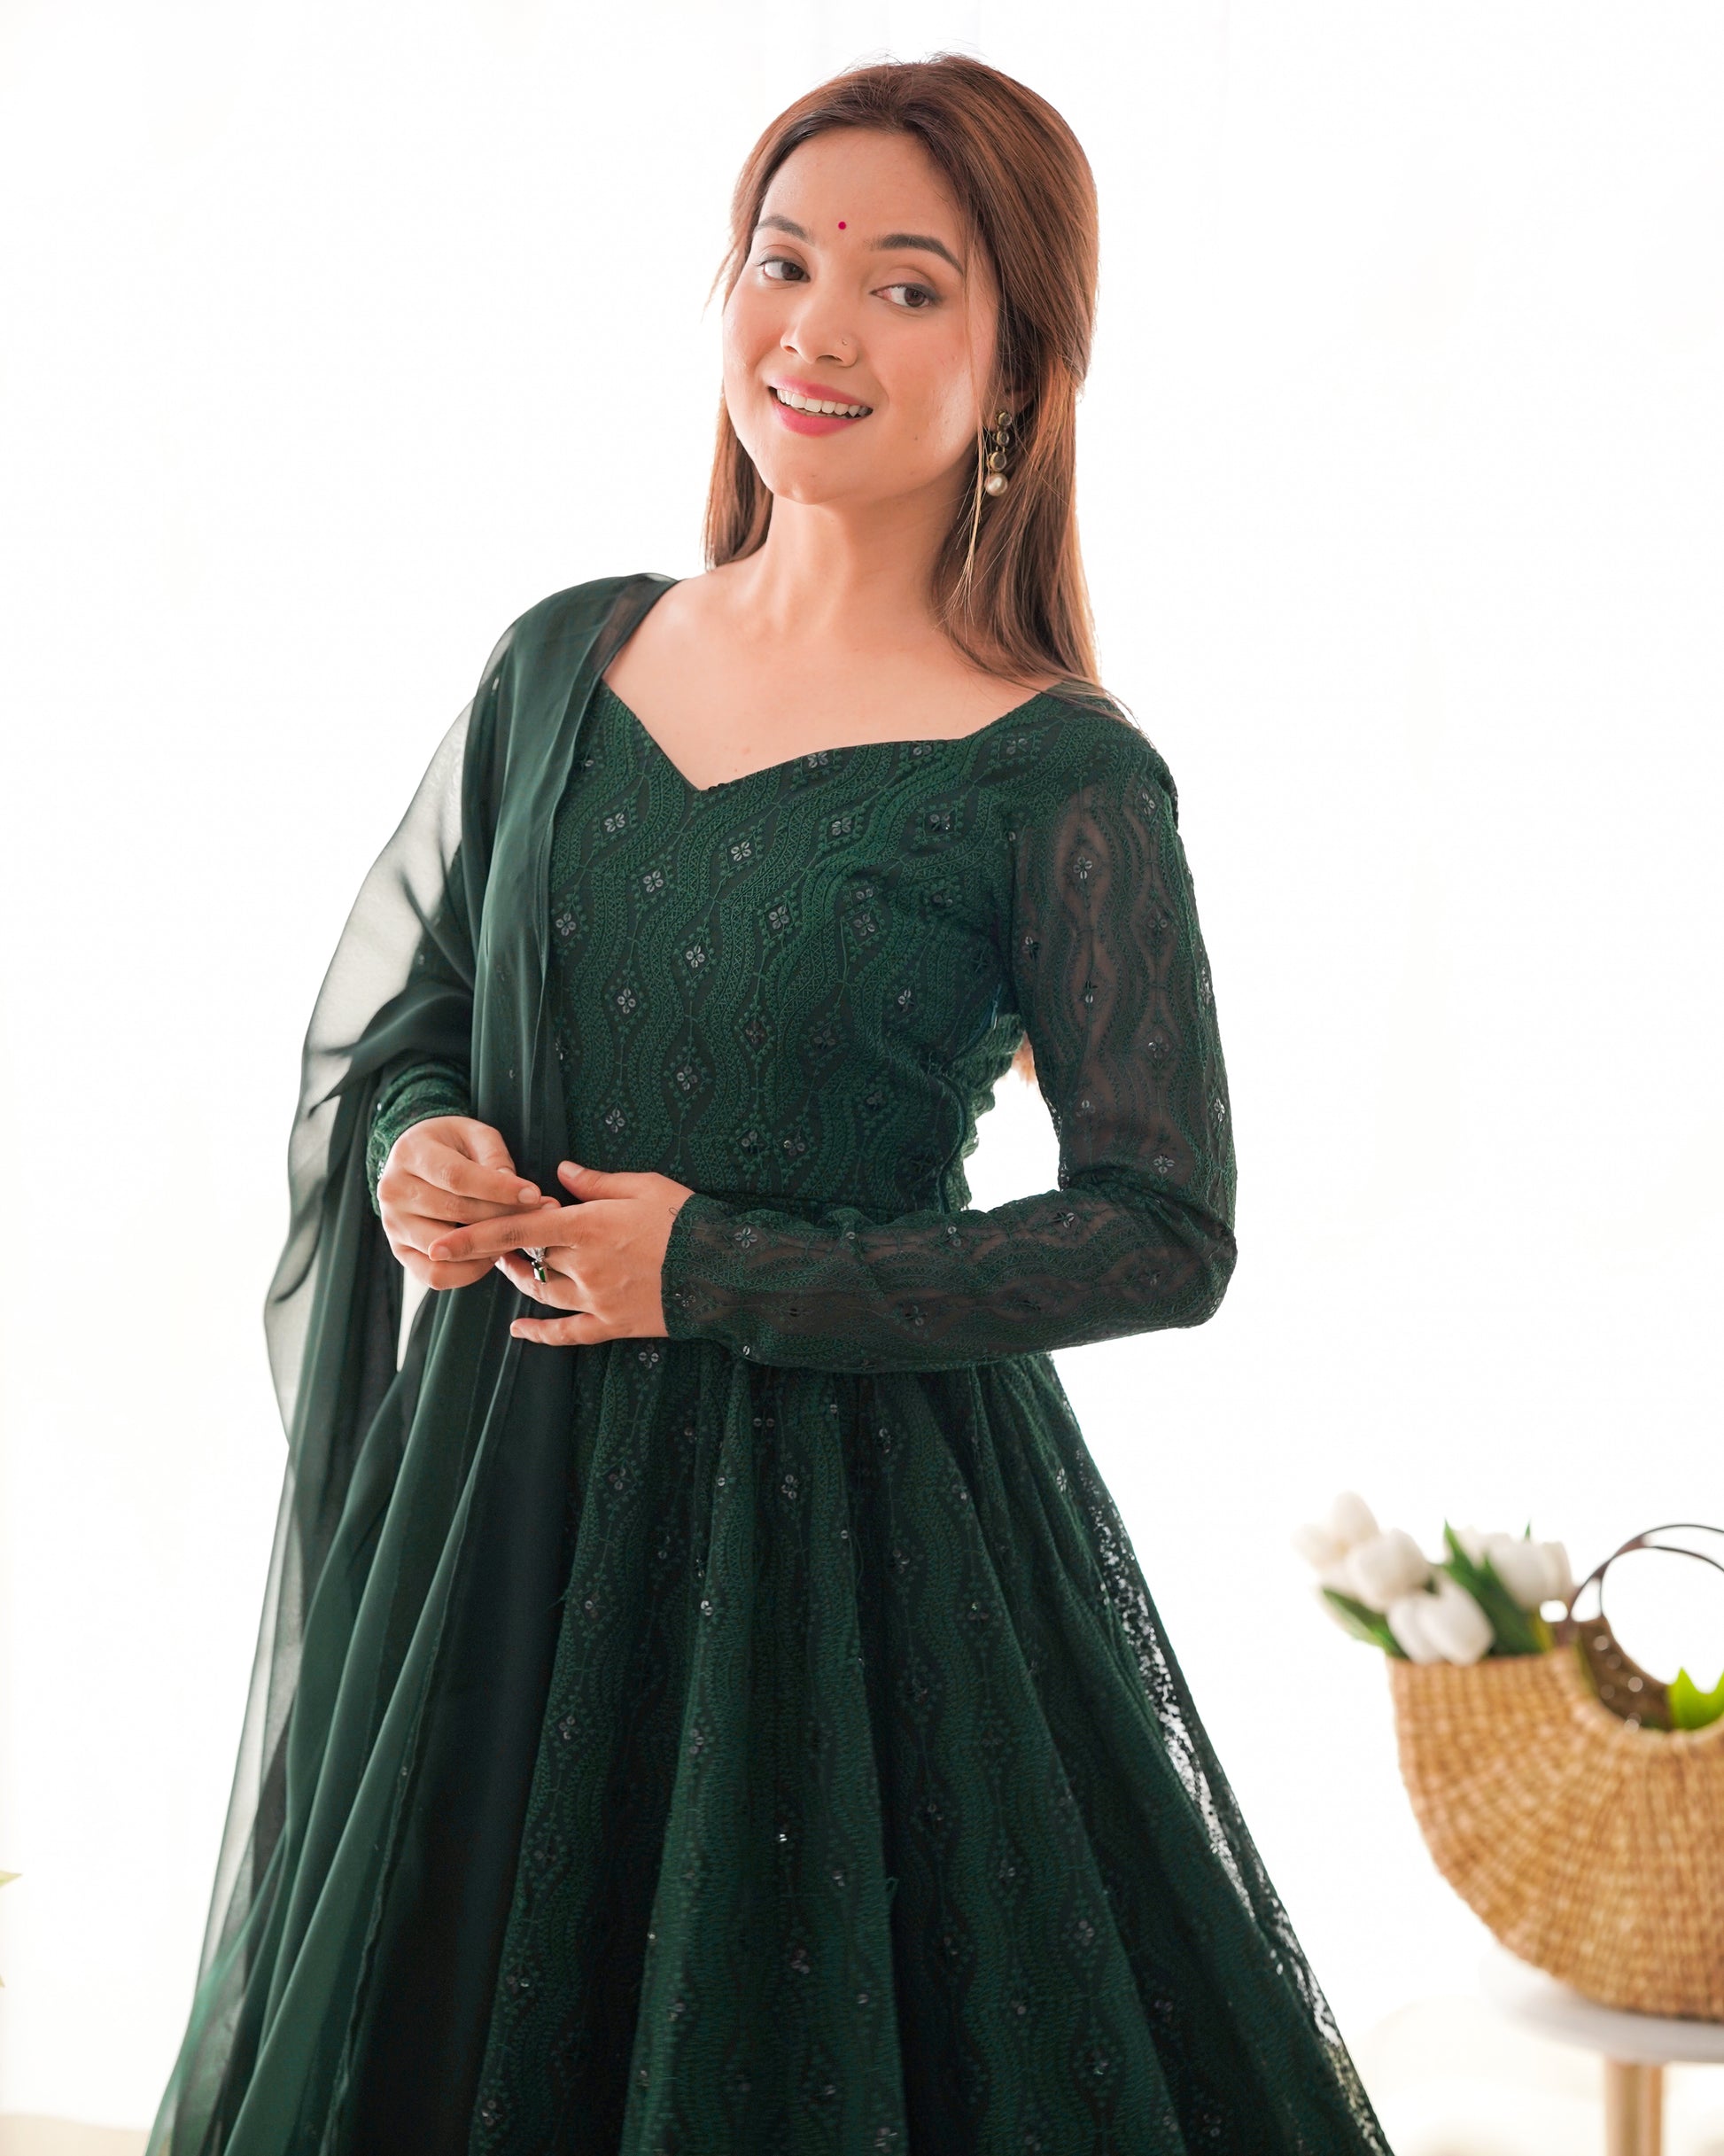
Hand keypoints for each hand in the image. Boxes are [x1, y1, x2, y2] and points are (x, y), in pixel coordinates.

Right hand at [378, 1115, 558, 1289]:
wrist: (417, 1159)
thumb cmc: (452, 1145)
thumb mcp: (475, 1135)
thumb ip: (495, 1158)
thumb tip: (516, 1192)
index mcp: (411, 1153)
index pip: (457, 1177)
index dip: (498, 1189)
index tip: (533, 1194)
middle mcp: (393, 1190)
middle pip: (455, 1212)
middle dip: (503, 1217)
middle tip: (540, 1218)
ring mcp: (393, 1225)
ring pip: (446, 1248)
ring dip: (488, 1245)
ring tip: (514, 1235)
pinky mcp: (400, 1251)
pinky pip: (435, 1275)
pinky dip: (469, 1272)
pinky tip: (492, 1254)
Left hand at [426, 1159, 696, 1345]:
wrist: (725, 1271)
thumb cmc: (688, 1220)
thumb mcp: (645, 1186)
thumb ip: (597, 1181)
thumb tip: (561, 1171)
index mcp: (587, 1225)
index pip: (516, 1228)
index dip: (474, 1236)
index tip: (438, 1242)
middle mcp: (584, 1265)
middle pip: (528, 1258)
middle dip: (507, 1248)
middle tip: (496, 1235)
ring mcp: (596, 1299)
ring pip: (541, 1292)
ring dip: (520, 1279)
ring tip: (509, 1267)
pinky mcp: (613, 1325)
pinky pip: (567, 1334)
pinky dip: (539, 1335)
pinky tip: (519, 1330)